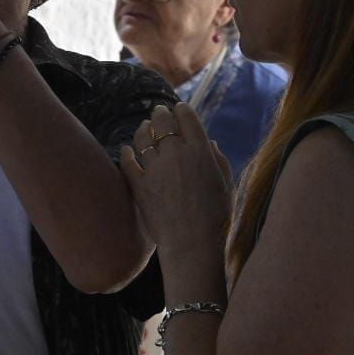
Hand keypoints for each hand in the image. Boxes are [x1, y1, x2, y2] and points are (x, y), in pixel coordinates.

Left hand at [120, 103, 231, 257]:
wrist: (193, 245)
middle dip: (160, 114)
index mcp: (200, 151)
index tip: (180, 109)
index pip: (187, 117)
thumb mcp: (227, 186)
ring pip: (143, 138)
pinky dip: (126, 153)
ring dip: (143, 129)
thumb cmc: (217, 218)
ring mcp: (155, 169)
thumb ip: (219, 161)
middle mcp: (176, 154)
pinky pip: (127, 162)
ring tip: (144, 127)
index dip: (182, 110)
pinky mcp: (139, 185)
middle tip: (158, 112)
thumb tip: (210, 143)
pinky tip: (126, 151)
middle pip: (162, 121)